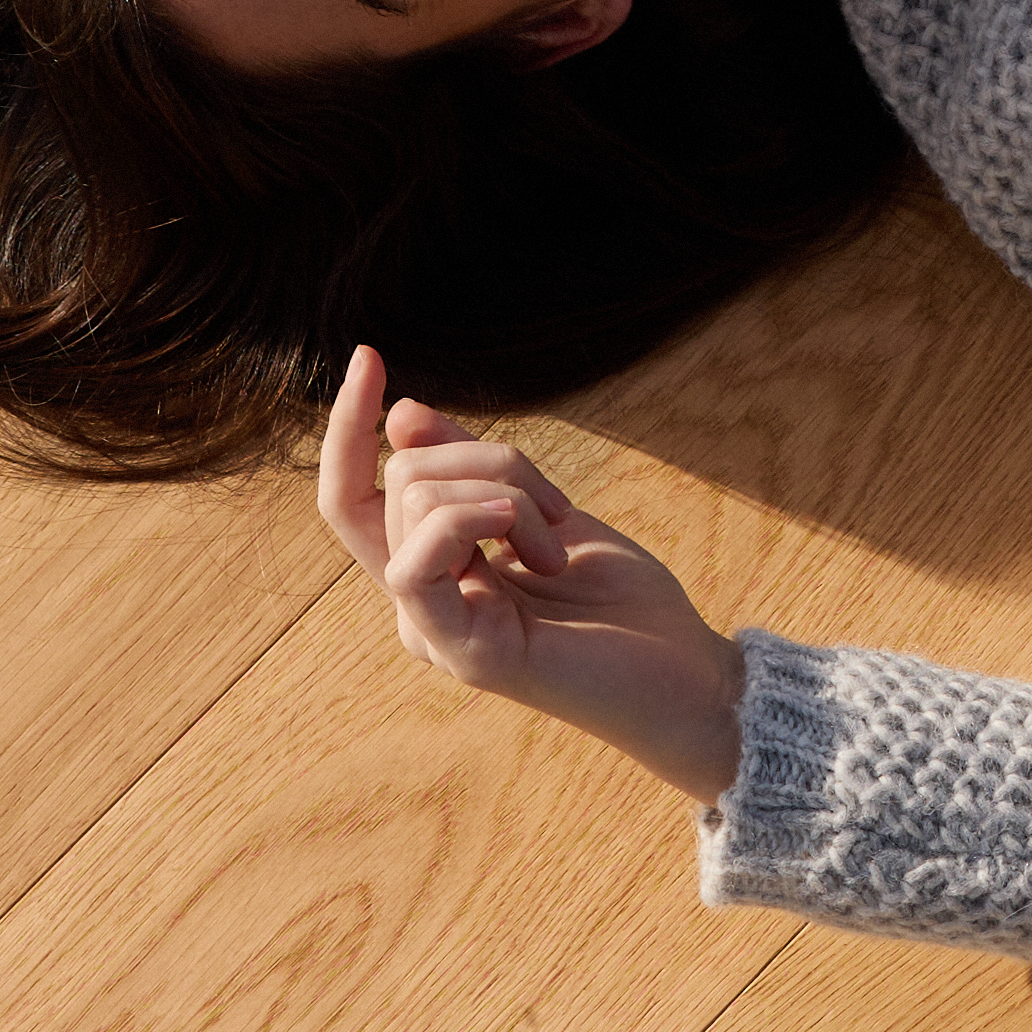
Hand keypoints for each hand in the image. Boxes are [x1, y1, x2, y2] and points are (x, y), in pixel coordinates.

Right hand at [316, 347, 748, 803]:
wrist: (682, 675)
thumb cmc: (622, 601)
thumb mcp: (544, 509)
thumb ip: (473, 470)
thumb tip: (401, 416)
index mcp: (433, 570)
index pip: (353, 493)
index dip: (349, 426)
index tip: (367, 356)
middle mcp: (420, 601)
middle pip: (402, 477)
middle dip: (488, 455)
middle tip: (559, 506)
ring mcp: (433, 629)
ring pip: (416, 498)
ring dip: (508, 488)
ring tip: (559, 542)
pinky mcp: (460, 654)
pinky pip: (417, 559)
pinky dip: (472, 517)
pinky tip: (535, 537)